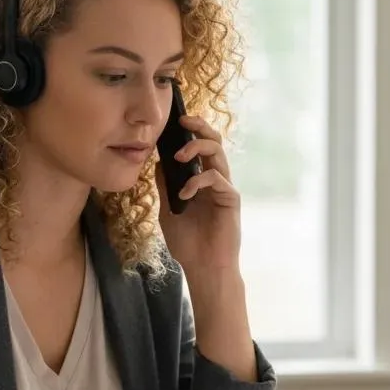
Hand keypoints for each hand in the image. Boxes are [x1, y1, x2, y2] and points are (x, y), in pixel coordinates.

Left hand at [155, 114, 240, 277]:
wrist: (203, 267)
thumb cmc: (188, 243)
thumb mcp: (168, 210)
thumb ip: (166, 186)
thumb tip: (158, 161)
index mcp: (200, 180)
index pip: (198, 148)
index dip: (189, 132)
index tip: (172, 122)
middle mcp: (215, 180)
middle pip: (213, 141)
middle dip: (199, 127)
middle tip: (183, 121)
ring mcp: (224, 188)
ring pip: (218, 153)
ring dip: (198, 147)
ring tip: (179, 156)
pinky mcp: (231, 199)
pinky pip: (217, 178)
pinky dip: (198, 181)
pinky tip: (185, 195)